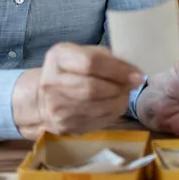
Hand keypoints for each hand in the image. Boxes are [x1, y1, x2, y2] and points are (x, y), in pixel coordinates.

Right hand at [13, 43, 142, 138]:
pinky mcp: (66, 126)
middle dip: (119, 87)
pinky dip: (113, 112)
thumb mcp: (82, 53)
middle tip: (134, 84)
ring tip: (125, 93)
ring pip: (97, 107)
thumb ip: (104, 57)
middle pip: (93, 88)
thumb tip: (131, 71)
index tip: (136, 73)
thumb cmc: (70, 70)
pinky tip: (116, 104)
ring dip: (119, 100)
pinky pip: (98, 120)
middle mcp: (52, 83)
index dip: (117, 69)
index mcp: (58, 57)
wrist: (42, 100)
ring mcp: (57, 108)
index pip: (90, 63)